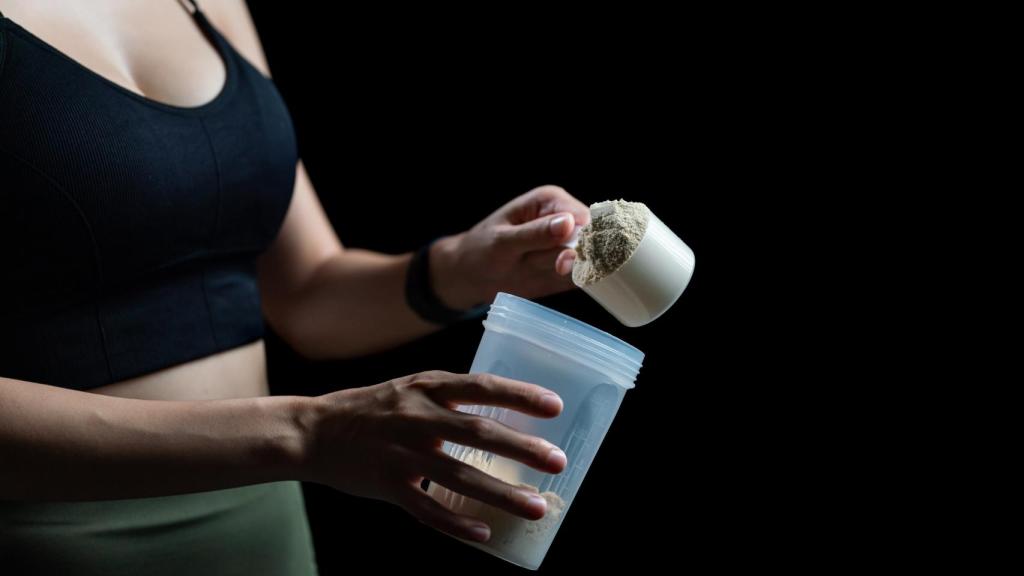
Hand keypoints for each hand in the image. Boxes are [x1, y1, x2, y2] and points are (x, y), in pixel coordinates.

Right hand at [305, 371, 566, 541]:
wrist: (312, 432)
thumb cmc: (371, 409)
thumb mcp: (410, 388)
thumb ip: (449, 398)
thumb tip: (503, 409)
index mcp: (426, 387)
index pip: (481, 387)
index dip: (519, 395)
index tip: (556, 405)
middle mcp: (416, 417)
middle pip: (477, 433)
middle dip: (521, 449)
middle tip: (558, 461)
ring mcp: (401, 453)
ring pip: (459, 477)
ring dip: (501, 494)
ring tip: (537, 506)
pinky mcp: (386, 485)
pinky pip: (426, 510)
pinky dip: (456, 524)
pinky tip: (484, 533)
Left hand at [430, 185, 589, 309]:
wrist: (471, 275)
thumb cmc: (480, 250)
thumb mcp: (502, 242)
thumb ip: (535, 234)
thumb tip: (568, 223)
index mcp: (551, 201)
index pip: (583, 217)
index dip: (582, 238)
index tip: (566, 257)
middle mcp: (565, 220)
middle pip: (590, 240)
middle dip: (574, 257)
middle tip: (556, 267)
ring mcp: (569, 245)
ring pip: (587, 261)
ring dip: (566, 271)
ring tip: (534, 266)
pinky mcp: (569, 268)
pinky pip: (584, 276)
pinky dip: (576, 282)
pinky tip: (554, 280)